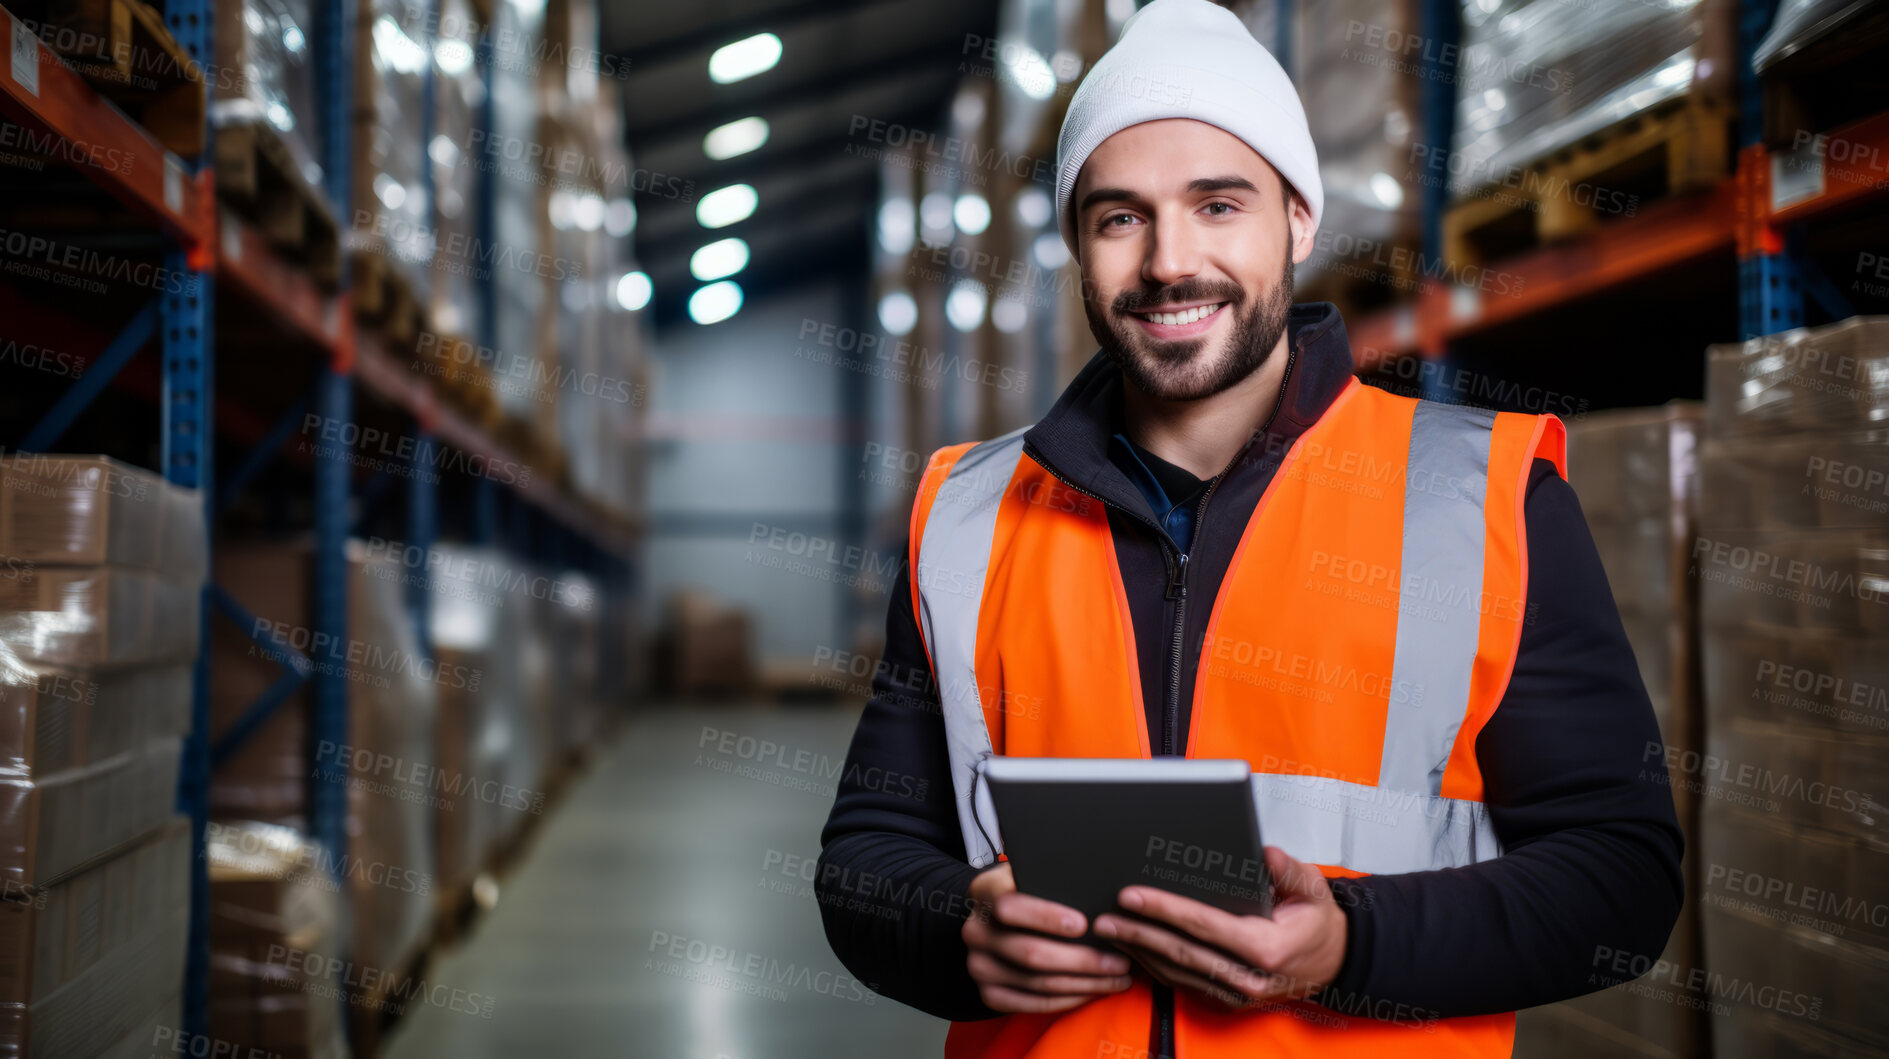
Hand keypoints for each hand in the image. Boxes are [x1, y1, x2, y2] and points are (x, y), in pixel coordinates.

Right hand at [962, 862, 1135, 1013]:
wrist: (995, 920)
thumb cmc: (1027, 890)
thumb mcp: (1031, 872)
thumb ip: (1051, 877)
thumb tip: (1097, 885)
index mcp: (984, 893)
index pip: (1010, 907)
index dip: (1047, 917)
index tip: (1084, 924)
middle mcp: (975, 931)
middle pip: (1030, 953)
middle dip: (1083, 960)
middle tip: (1120, 962)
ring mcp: (979, 966)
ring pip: (1037, 983)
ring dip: (1084, 984)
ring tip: (1117, 978)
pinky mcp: (989, 993)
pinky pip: (1033, 1004)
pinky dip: (1068, 1000)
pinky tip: (1093, 990)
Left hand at [1091, 846, 1346, 1010]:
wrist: (1333, 962)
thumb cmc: (1316, 920)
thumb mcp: (1314, 888)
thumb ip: (1290, 870)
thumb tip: (1265, 853)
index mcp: (1267, 948)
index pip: (1205, 926)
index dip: (1165, 910)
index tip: (1132, 895)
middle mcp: (1249, 979)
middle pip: (1182, 953)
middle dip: (1140, 933)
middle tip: (1104, 916)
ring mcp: (1237, 996)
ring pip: (1178, 973)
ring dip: (1140, 951)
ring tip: (1109, 930)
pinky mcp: (1228, 1003)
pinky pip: (1183, 985)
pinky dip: (1155, 967)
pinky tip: (1132, 950)